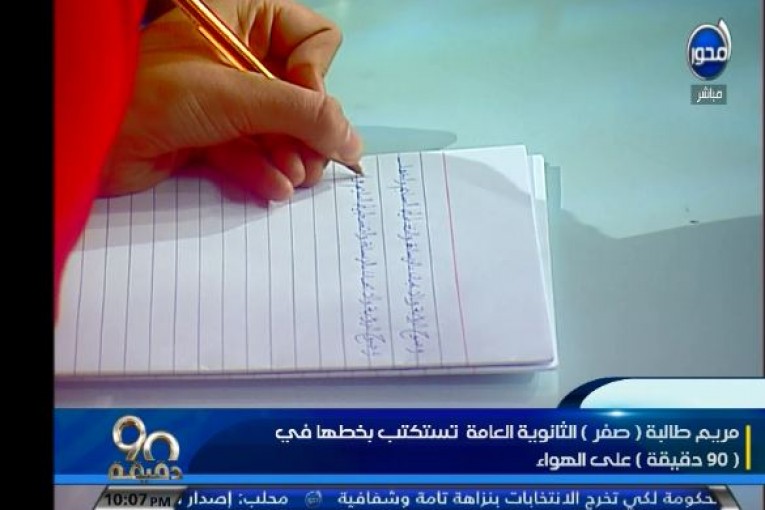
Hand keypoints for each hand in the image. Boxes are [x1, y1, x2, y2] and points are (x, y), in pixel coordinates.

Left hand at [101, 0, 362, 199]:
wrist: (94, 144)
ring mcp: (226, 100)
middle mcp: (240, 58)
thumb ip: (305, 115)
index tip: (306, 103)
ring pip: (281, 128)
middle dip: (309, 129)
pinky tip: (273, 188)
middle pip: (302, 92)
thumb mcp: (240, 97)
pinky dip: (265, 171)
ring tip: (295, 177)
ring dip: (292, 156)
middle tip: (314, 159)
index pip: (313, 39)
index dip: (317, 74)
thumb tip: (354, 142)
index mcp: (245, 21)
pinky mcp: (213, 138)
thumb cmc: (161, 96)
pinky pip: (255, 152)